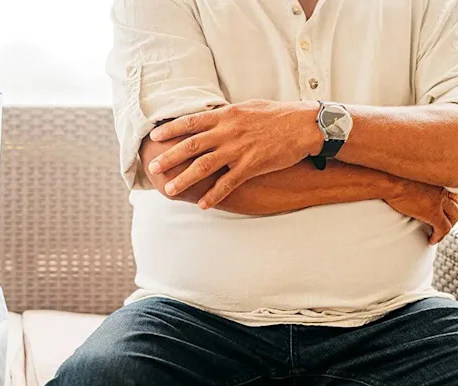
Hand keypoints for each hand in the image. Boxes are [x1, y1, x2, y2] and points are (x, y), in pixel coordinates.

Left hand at [147, 100, 322, 208]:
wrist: (304, 126)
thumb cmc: (277, 116)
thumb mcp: (247, 108)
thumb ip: (226, 116)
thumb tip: (210, 119)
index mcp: (226, 115)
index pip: (191, 122)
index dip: (172, 130)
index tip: (155, 137)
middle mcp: (228, 131)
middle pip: (191, 145)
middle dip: (170, 157)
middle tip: (153, 167)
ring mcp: (239, 149)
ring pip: (204, 166)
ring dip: (185, 179)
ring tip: (170, 190)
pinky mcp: (251, 165)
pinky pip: (228, 183)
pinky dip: (214, 194)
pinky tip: (203, 204)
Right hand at [385, 182, 457, 244]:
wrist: (390, 180)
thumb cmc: (392, 175)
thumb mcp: (408, 175)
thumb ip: (413, 180)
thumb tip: (404, 183)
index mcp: (437, 180)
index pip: (453, 192)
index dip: (450, 203)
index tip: (442, 210)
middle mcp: (442, 190)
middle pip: (456, 205)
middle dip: (452, 217)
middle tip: (443, 224)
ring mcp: (439, 202)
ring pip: (454, 217)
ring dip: (448, 226)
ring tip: (438, 233)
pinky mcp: (433, 213)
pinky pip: (443, 228)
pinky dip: (439, 236)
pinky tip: (431, 240)